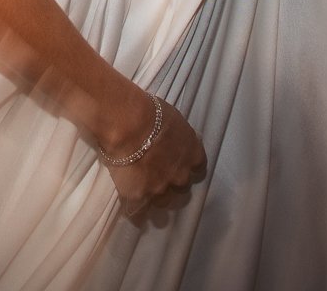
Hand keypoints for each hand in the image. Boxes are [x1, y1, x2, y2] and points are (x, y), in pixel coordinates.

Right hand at [97, 90, 207, 222]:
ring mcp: (160, 189)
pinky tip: (134, 212)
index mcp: (193, 154)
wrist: (127, 124)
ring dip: (157, 198)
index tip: (181, 164)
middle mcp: (181, 176)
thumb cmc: (149, 112)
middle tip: (160, 176)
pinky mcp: (139, 198)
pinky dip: (137, 214)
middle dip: (173, 183)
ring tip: (146, 193)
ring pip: (164, 203)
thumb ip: (177, 137)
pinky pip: (139, 213)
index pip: (199, 168)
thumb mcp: (173, 120)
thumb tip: (173, 140)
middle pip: (182, 187)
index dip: (189, 166)